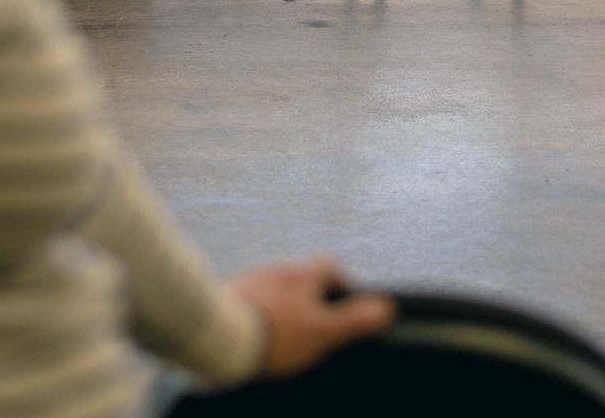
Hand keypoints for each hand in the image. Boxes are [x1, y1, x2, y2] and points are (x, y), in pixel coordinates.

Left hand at [230, 259, 394, 378]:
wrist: (218, 336)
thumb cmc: (275, 335)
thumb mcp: (324, 332)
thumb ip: (356, 320)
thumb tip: (387, 307)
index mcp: (303, 273)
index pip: (332, 267)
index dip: (342, 286)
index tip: (345, 307)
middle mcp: (276, 269)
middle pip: (303, 278)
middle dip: (312, 297)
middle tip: (316, 325)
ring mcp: (250, 281)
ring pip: (275, 288)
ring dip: (284, 304)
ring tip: (285, 332)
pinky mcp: (229, 295)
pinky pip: (252, 300)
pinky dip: (260, 312)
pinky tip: (258, 332)